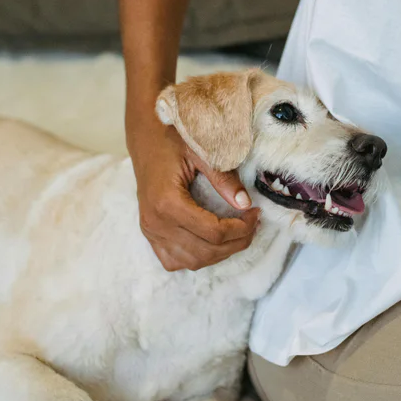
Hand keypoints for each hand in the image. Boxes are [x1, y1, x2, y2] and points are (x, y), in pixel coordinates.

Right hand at [128, 112, 258, 271]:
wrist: (145, 139)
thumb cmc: (172, 140)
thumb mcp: (201, 153)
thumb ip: (224, 179)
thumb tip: (245, 204)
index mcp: (167, 203)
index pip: (213, 232)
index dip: (241, 228)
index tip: (255, 213)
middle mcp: (155, 223)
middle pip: (205, 251)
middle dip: (236, 242)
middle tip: (253, 224)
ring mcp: (150, 231)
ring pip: (192, 262)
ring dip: (220, 253)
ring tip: (238, 234)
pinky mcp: (149, 233)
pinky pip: (173, 261)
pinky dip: (196, 258)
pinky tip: (211, 242)